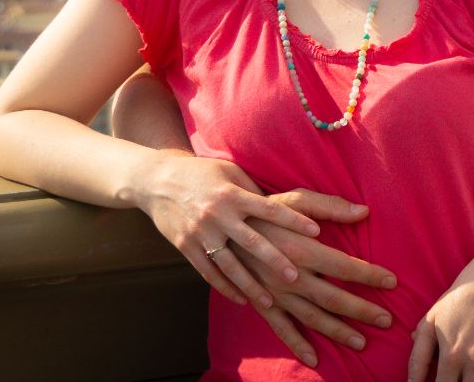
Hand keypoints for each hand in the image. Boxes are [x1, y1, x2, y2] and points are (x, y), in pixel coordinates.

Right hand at [129, 150, 322, 307]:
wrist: (157, 181)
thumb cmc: (202, 173)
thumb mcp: (229, 172)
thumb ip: (252, 191)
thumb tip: (281, 209)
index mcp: (233, 194)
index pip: (270, 208)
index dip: (293, 220)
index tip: (316, 231)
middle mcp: (218, 214)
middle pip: (252, 241)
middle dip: (274, 260)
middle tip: (295, 277)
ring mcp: (201, 233)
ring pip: (230, 265)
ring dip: (250, 285)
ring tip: (269, 301)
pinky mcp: (186, 247)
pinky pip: (208, 272)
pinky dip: (225, 287)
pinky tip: (241, 299)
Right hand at [229, 189, 397, 366]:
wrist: (224, 225)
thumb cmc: (266, 209)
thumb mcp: (295, 199)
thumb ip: (330, 206)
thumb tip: (364, 211)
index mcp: (304, 249)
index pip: (346, 267)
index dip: (370, 275)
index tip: (392, 282)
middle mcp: (292, 277)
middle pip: (334, 299)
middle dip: (362, 311)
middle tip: (387, 320)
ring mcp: (277, 294)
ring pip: (313, 318)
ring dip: (338, 332)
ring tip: (362, 342)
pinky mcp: (263, 303)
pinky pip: (282, 329)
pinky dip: (298, 345)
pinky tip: (314, 359)